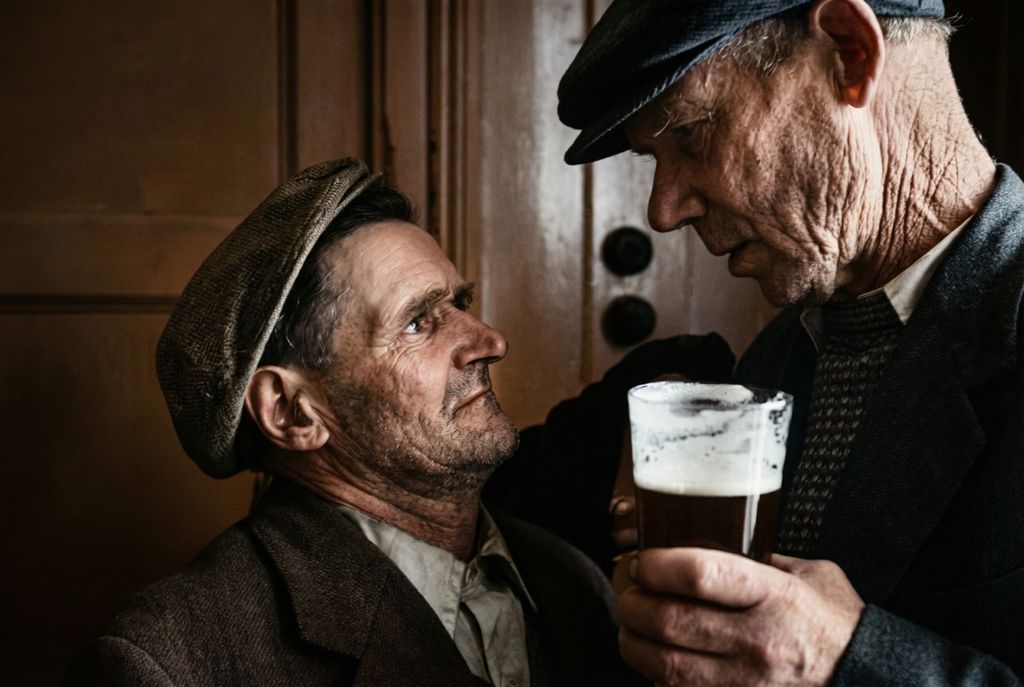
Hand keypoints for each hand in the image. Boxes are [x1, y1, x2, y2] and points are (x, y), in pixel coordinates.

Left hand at [618, 548, 864, 685]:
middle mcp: (756, 642)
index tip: (643, 560)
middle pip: (670, 621)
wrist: (867, 678)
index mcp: (774, 596)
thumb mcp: (809, 573)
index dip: (658, 564)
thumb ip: (762, 556)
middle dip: (633, 603)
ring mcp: (746, 683)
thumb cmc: (835, 622)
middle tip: (628, 591)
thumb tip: (713, 535)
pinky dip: (657, 678)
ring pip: (664, 665)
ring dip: (633, 643)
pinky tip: (656, 661)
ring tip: (631, 626)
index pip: (700, 575)